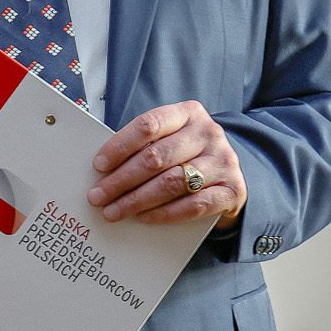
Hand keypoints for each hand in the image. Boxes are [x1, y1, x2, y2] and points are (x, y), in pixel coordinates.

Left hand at [87, 100, 246, 227]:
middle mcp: (209, 133)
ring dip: (137, 200)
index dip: (120, 146)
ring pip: (172, 182)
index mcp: (189, 113)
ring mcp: (223, 161)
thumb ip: (146, 146)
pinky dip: (164, 214)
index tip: (99, 165)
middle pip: (156, 157)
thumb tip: (104, 170)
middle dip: (121, 180)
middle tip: (98, 196)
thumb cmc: (188, 155)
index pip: (149, 125)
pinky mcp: (232, 190)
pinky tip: (143, 218)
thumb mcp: (172, 139)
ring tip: (114, 211)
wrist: (230, 175)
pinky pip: (192, 205)